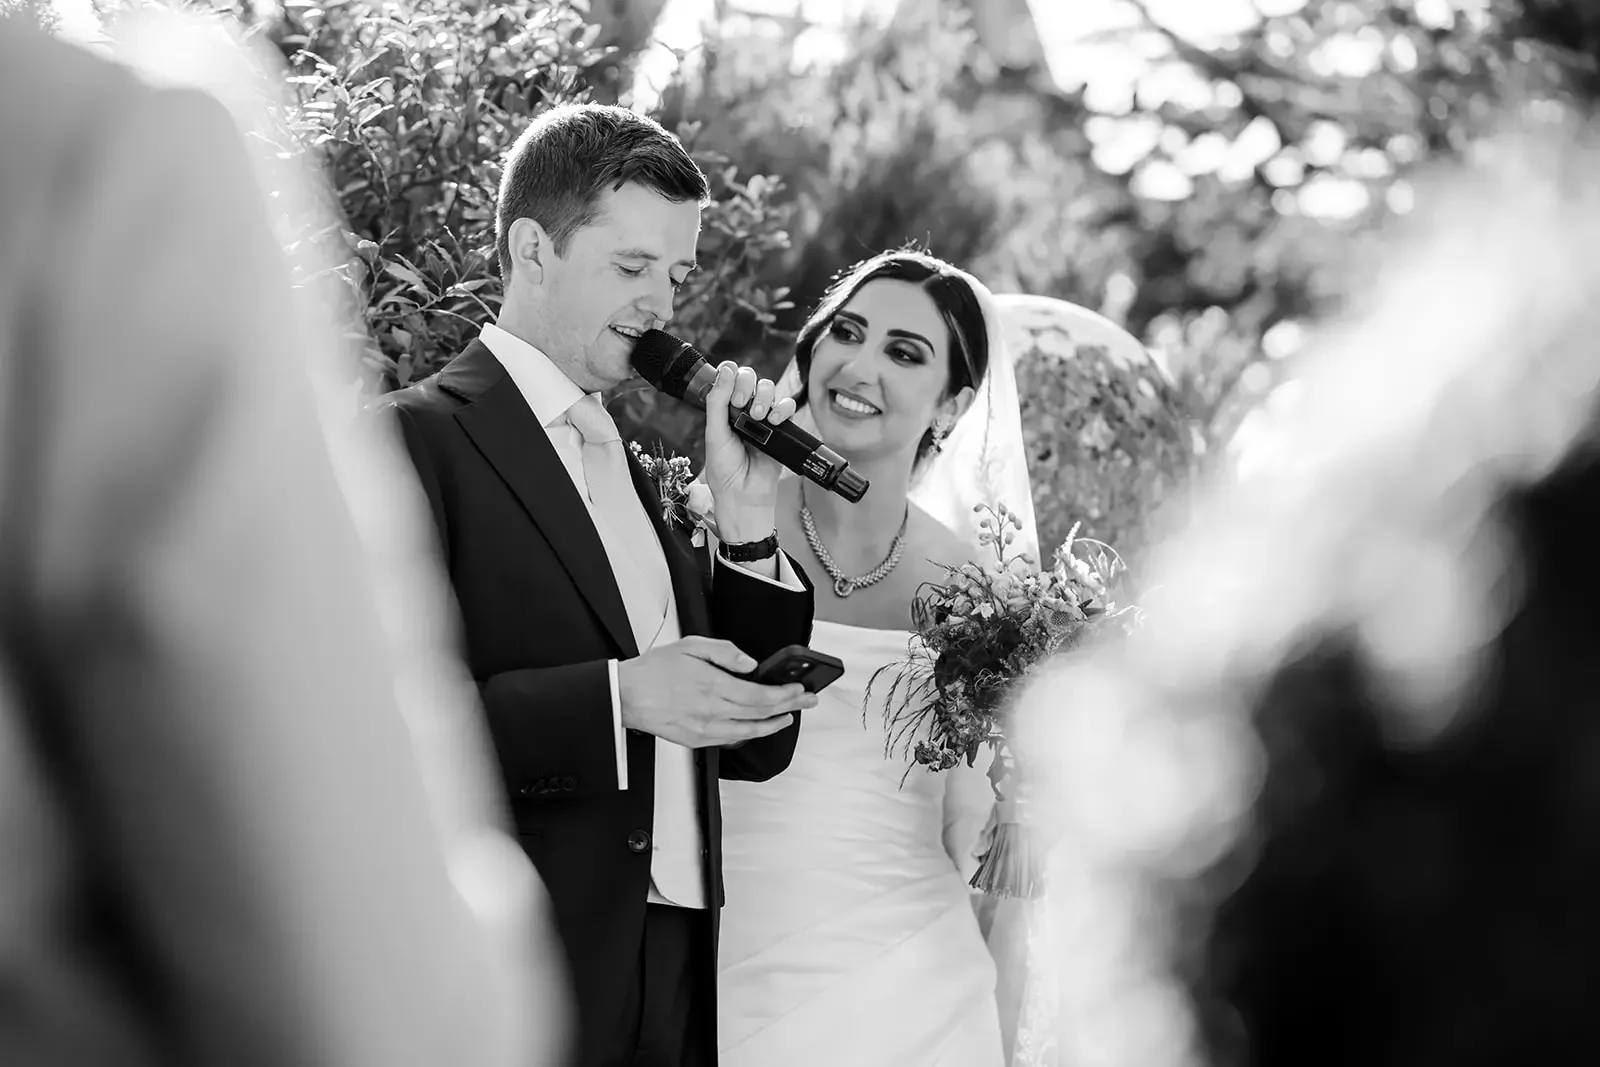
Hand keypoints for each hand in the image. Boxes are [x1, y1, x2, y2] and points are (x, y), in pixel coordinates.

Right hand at [616, 636, 815, 747]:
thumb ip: (725, 652)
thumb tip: (750, 663)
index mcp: (712, 685)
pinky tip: (757, 726)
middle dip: (789, 706)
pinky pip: (731, 739)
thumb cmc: (654, 671)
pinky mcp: (696, 740)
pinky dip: (750, 733)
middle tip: (806, 701)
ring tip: (788, 717)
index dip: (785, 694)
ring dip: (773, 724)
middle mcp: (712, 710)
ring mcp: (705, 729)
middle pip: (761, 713)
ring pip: (750, 730)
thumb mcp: (691, 645)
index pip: (760, 694)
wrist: (626, 696)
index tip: (799, 689)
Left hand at [702, 362, 797, 542]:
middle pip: (751, 379)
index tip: (731, 393)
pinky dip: (783, 409)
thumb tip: (725, 369)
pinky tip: (774, 421)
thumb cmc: (726, 470)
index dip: (732, 378)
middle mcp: (743, 411)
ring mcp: (763, 418)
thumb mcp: (714, 433)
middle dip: (747, 386)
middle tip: (741, 404)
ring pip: (769, 389)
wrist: (744, 494)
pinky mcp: (782, 429)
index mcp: (724, 410)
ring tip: (758, 418)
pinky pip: (788, 407)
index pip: (731, 378)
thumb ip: (717, 400)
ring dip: (764, 398)